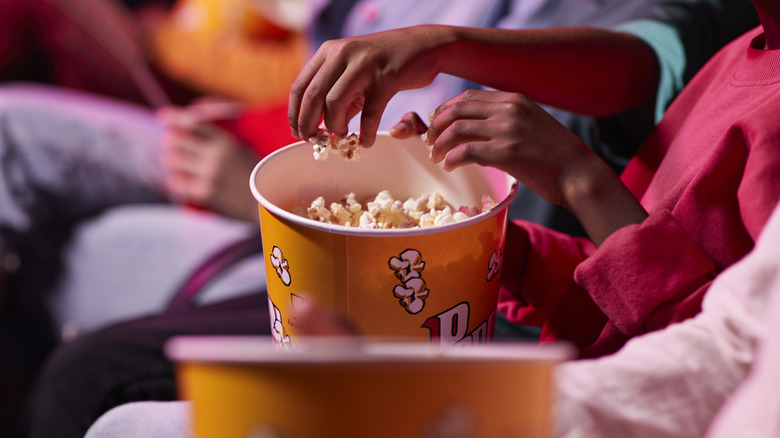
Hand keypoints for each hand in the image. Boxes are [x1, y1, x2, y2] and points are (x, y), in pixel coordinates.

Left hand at [157, 105, 259, 222]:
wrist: (265, 204)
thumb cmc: (254, 178)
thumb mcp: (242, 152)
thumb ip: (220, 143)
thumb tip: (194, 131)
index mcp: (226, 142)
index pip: (193, 123)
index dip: (175, 118)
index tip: (162, 118)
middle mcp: (215, 154)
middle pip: (176, 140)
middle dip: (171, 144)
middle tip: (172, 150)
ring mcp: (209, 173)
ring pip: (172, 160)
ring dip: (172, 164)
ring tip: (177, 169)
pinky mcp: (204, 192)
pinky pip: (176, 183)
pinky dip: (175, 183)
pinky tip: (181, 185)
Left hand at [288, 25, 450, 146]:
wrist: (422, 46)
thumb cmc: (385, 63)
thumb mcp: (354, 71)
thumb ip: (336, 93)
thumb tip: (320, 126)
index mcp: (329, 52)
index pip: (300, 86)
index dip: (295, 114)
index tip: (298, 132)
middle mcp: (342, 54)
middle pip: (313, 96)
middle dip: (309, 124)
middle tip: (314, 140)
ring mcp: (364, 65)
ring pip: (334, 104)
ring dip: (335, 127)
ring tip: (342, 136)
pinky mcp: (386, 78)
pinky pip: (369, 113)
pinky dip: (366, 133)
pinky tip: (366, 142)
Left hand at [425, 89, 597, 205]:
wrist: (577, 173)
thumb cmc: (554, 155)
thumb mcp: (532, 123)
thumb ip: (506, 118)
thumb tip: (476, 128)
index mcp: (514, 99)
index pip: (468, 96)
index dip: (446, 108)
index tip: (435, 121)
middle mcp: (509, 109)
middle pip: (457, 109)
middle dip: (436, 125)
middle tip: (428, 141)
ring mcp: (507, 130)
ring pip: (457, 130)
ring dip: (439, 144)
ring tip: (435, 157)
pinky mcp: (506, 153)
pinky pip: (465, 152)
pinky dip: (451, 159)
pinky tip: (449, 167)